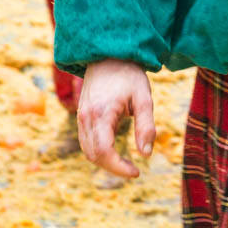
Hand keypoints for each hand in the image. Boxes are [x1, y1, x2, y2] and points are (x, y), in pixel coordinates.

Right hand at [78, 59, 155, 177]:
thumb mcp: (144, 98)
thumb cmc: (129, 75)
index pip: (103, 151)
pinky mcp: (81, 116)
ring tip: (125, 164)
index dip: (118, 167)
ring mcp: (81, 117)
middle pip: (93, 155)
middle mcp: (86, 117)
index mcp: (101, 113)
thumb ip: (146, 126)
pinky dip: (98, 152)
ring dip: (105, 162)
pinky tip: (114, 153)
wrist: (108, 55)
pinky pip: (86, 142)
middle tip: (134, 171)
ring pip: (87, 151)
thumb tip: (146, 154)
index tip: (137, 172)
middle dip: (113, 168)